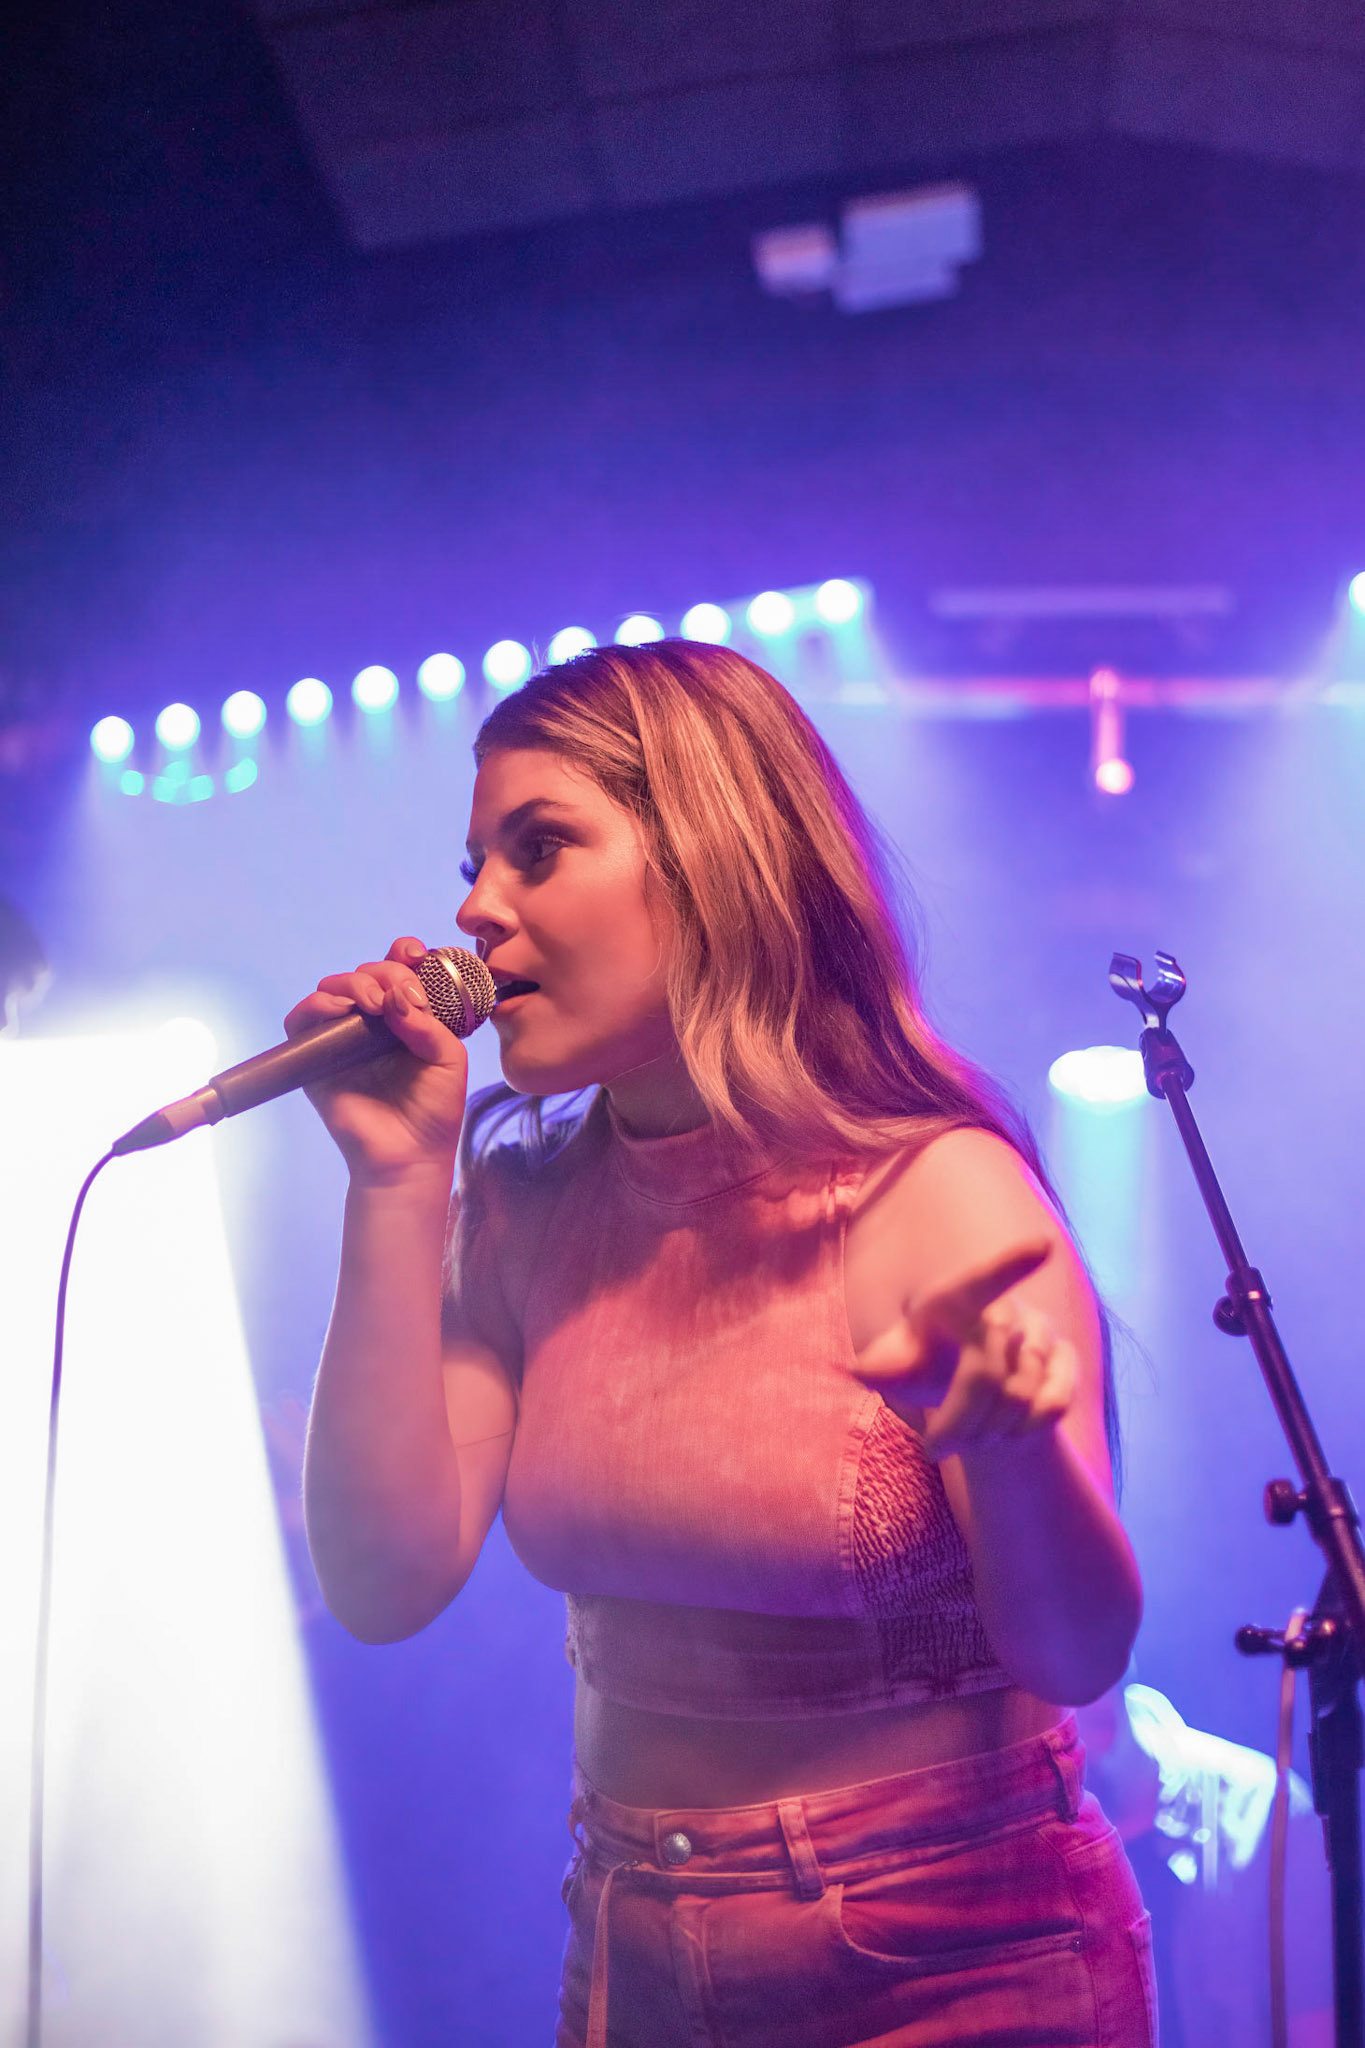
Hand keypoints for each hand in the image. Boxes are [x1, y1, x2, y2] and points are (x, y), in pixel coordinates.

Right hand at [283, 935, 469, 1183]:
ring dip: (353, 983)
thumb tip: (397, 995)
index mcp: (407, 1017)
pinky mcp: (315, 1057)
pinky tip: (342, 1011)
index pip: (399, 971)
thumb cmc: (434, 1110)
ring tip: (374, 1003)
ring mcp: (343, 1038)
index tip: (416, 956)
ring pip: (334, 988)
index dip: (404, 954)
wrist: (408, 1156)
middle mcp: (373, 1023)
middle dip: (383, 972)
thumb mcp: (449, 1059)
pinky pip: (302, 1019)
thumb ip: (428, 1023)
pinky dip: (317, 1005)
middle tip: (396, 994)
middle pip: (368, 973)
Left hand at [850, 1242, 1076, 1460]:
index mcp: (959, 1298)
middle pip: (987, 1373)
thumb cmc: (923, 1362)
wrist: (964, 1385)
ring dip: (987, 1432)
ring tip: (963, 1442)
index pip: (987, 1278)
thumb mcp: (896, 1363)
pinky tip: (1003, 1436)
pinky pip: (1055, 1404)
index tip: (1044, 1247)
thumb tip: (860, 1371)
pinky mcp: (1065, 1361)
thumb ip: (882, 1364)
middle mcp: (1006, 1308)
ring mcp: (1041, 1333)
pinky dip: (1027, 1431)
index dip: (1016, 1262)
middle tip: (933, 1447)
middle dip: (959, 1420)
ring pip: (1021, 1396)